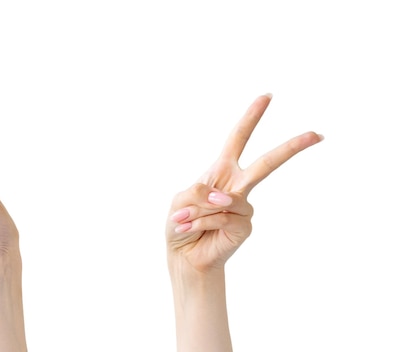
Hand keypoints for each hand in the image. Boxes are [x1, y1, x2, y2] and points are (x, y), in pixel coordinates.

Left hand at [166, 94, 322, 272]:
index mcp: (221, 170)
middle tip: (316, 134)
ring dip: (197, 212)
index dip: (251, 117)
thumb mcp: (180, 200)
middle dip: (291, 148)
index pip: (238, 138)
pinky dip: (201, 223)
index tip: (267, 96)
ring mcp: (243, 207)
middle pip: (267, 163)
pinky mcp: (245, 226)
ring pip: (224, 200)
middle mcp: (237, 185)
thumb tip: (224, 198)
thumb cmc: (181, 224)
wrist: (183, 254)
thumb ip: (198, 193)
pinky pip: (222, 217)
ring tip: (184, 221)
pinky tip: (193, 230)